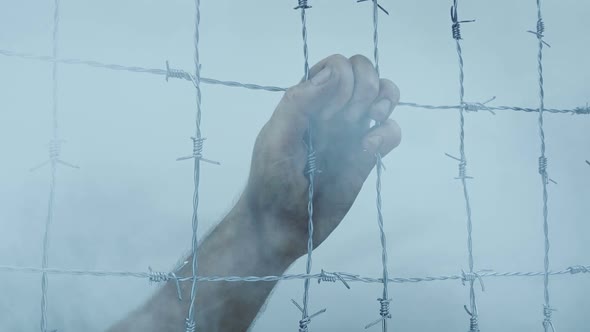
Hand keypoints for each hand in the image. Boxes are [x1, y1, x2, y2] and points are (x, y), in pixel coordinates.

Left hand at [242, 54, 400, 259]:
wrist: (281, 227)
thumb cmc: (271, 182)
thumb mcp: (275, 140)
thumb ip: (298, 102)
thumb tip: (335, 72)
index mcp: (308, 102)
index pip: (337, 66)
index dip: (342, 82)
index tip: (327, 114)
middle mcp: (332, 111)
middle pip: (365, 73)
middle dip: (363, 89)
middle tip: (344, 121)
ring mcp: (352, 132)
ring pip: (384, 95)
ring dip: (382, 102)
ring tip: (365, 125)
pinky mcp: (368, 156)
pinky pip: (391, 131)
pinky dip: (387, 134)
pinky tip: (369, 149)